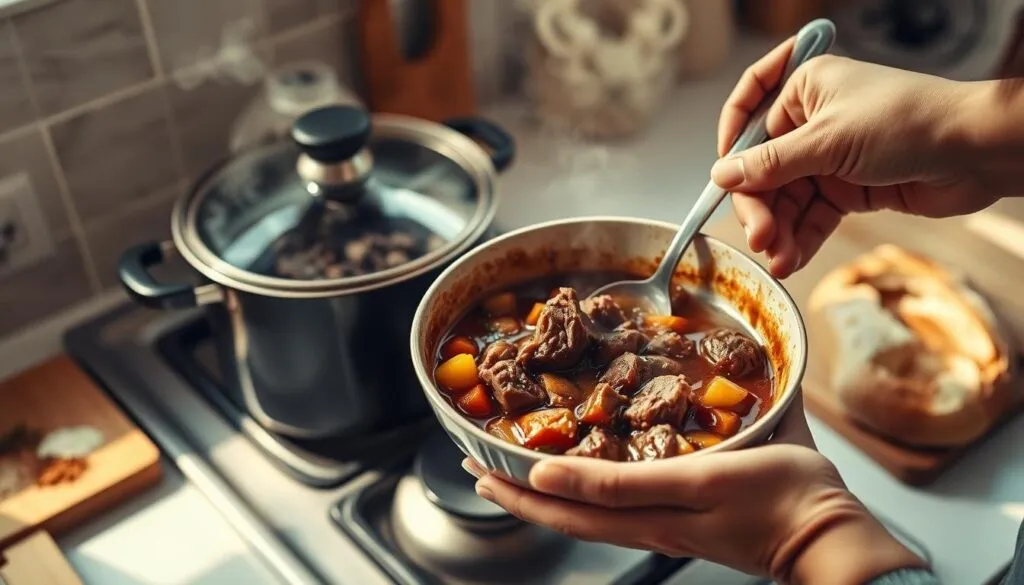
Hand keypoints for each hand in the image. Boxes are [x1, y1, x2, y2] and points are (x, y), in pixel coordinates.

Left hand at [465, 401, 927, 584]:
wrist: (829, 534)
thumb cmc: (780, 497)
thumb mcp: (698, 482)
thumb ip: (624, 484)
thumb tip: (554, 476)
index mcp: (648, 514)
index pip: (569, 504)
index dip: (521, 486)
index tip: (482, 463)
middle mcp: (648, 525)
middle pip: (569, 515)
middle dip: (518, 495)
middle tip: (477, 469)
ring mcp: (665, 526)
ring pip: (589, 515)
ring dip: (545, 497)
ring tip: (511, 478)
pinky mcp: (684, 522)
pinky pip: (618, 512)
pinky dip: (585, 496)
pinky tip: (579, 483)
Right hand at [712, 37, 1002, 278]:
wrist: (976, 153)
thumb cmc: (908, 123)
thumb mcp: (828, 142)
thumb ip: (771, 164)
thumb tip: (721, 175)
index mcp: (804, 89)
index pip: (749, 115)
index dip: (731, 147)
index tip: (723, 181)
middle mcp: (813, 122)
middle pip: (764, 169)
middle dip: (760, 206)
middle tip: (760, 236)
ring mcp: (830, 158)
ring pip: (787, 199)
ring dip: (779, 231)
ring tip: (779, 258)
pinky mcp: (849, 189)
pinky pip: (812, 217)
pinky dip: (800, 239)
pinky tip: (791, 260)